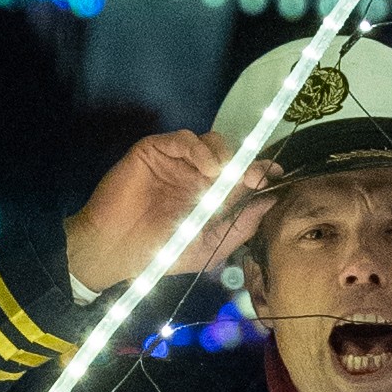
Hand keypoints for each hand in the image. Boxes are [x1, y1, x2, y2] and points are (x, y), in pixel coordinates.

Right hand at [65, 129, 255, 296]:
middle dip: (246, 162)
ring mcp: (175, 162)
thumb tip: (270, 203)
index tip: (276, 174)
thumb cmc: (159, 253)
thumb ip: (239, 226)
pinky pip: (183, 138)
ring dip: (224, 154)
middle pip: (230, 155)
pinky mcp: (154, 151)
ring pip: (210, 142)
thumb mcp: (207, 247)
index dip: (260, 172)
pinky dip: (198, 148)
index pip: (240, 177)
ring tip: (223, 175)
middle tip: (254, 175)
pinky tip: (206, 167)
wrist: (115, 250)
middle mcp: (195, 176)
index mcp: (209, 198)